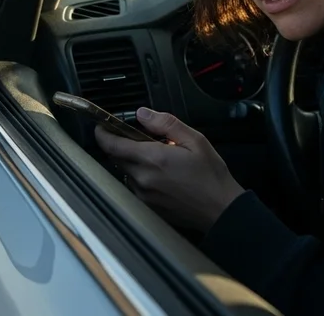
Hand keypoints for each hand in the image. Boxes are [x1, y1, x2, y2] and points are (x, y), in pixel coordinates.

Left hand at [95, 107, 243, 232]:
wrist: (222, 210)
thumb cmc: (211, 176)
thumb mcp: (195, 140)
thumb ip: (165, 124)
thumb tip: (142, 114)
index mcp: (152, 159)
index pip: (111, 145)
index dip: (102, 133)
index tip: (102, 126)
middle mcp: (142, 178)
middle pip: (115, 158)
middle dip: (120, 145)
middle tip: (137, 137)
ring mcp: (143, 195)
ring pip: (124, 172)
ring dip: (131, 161)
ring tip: (154, 157)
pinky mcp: (147, 206)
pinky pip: (133, 186)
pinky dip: (139, 176)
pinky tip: (159, 174)